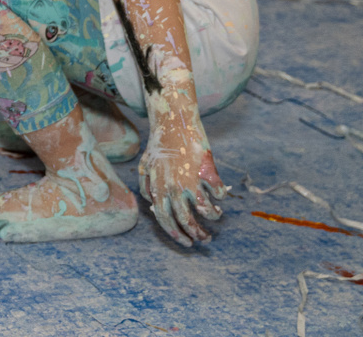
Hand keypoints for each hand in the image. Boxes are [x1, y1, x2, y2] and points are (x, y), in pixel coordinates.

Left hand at [139, 80, 228, 245]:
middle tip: (205, 240)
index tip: (187, 243)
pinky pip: (217, 193)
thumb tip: (153, 207)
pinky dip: (220, 198)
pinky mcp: (206, 171)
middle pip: (185, 220)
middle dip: (197, 235)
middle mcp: (172, 187)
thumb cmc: (159, 145)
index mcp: (157, 188)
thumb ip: (146, 187)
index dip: (176, 234)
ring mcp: (190, 180)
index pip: (164, 219)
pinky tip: (219, 196)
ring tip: (216, 217)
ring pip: (204, 211)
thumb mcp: (145, 166)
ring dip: (212, 218)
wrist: (173, 121)